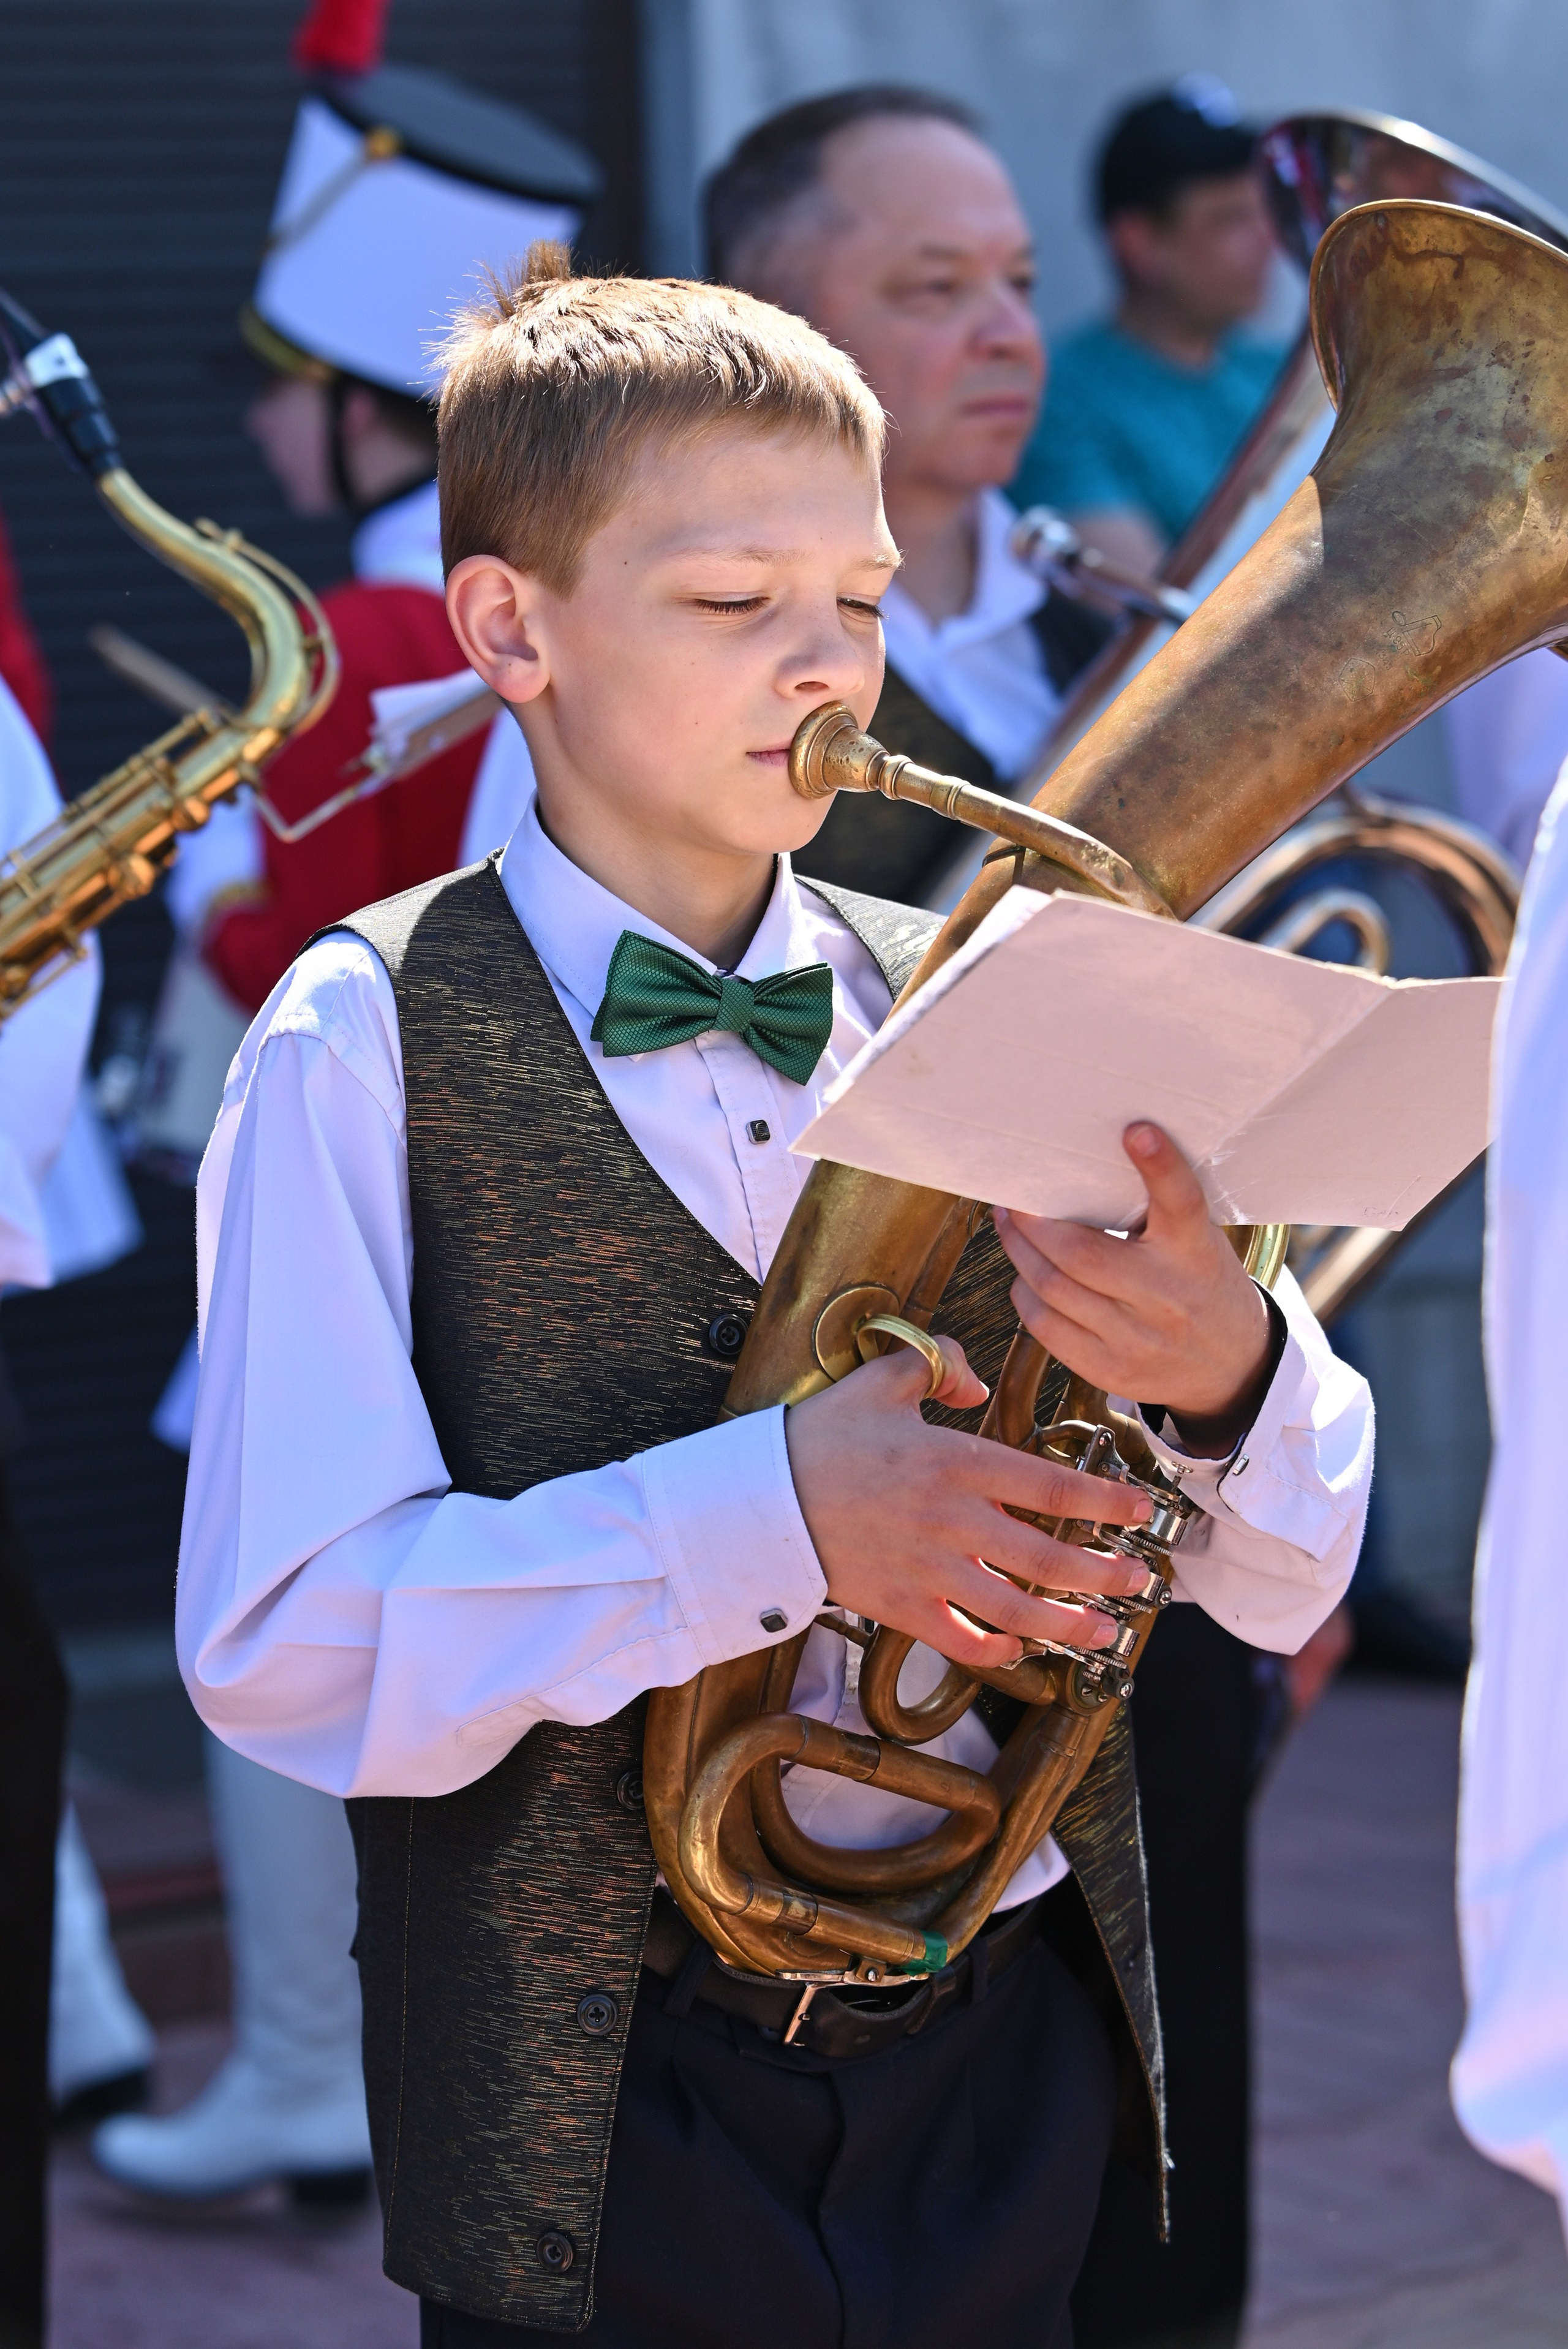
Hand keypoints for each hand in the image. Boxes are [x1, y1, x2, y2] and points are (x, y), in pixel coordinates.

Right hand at [785, 1336, 1154, 1673]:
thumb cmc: (820, 1438)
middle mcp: (954, 1521)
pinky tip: (1019, 1648)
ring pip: (1017, 1608)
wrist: (758, 1499)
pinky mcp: (901, 1606)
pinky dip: (995, 1650)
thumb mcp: (878, 1380)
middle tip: (1141, 1579)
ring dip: (1069, 1624)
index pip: (1052, 1487)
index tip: (1141, 1510)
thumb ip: (935, 1365)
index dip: (1105, 1502)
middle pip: (1049, 1557)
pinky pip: (961, 1639)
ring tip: (1105, 1630)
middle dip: (1104, 1573)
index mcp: (957, 1463)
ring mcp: (930, 1570)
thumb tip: (975, 1379)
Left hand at [994, 1122, 1273, 1457]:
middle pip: (1082, 1253)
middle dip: (1034, 1223)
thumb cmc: (1199, 1284)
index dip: (1161, 1166)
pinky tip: (1026, 1276)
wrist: (1231, 1367)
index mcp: (1195, 1252)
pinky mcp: (1111, 1371)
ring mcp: (1138, 1339)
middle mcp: (1167, 1296)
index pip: (1182, 1203)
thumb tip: (1082, 1168)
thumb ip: (1157, 1212)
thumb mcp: (1197, 1242)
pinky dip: (1026, 1295)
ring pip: (1053, 1289)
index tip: (1137, 1130)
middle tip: (1015, 1199)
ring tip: (1010, 1226)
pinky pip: (1046, 1328)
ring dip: (1020, 1252)